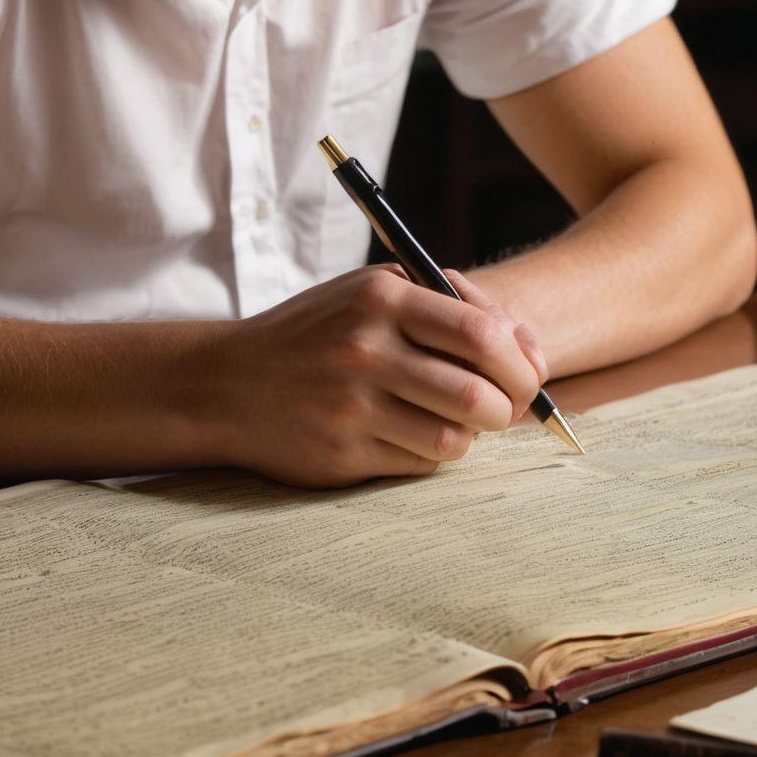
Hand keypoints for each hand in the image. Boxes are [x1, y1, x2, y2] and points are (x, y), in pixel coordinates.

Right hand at [208, 265, 547, 486]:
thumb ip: (444, 305)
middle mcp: (366, 350)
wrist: (226, 383)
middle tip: (505, 407)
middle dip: (510, 407)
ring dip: (468, 434)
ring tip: (452, 419)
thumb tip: (524, 344)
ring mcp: (352, 407)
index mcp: (381, 298)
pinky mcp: (342, 454)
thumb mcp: (368, 293)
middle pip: (479, 394)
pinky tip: (407, 434)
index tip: (530, 373)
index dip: (523, 360)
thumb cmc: (314, 334)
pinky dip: (428, 453)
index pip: (483, 334)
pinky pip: (418, 464)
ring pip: (454, 437)